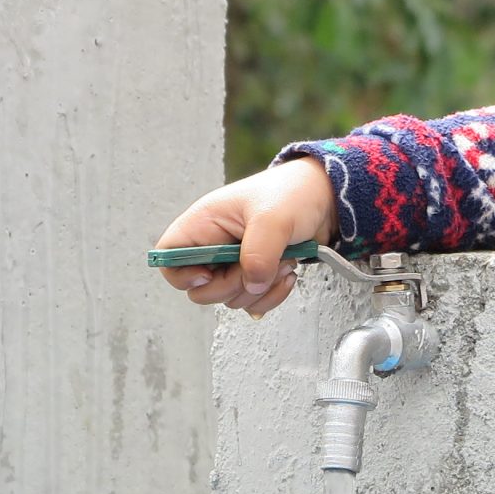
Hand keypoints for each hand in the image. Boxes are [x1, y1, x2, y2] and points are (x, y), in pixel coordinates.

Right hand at [154, 160, 337, 317]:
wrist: (326, 198)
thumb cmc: (293, 193)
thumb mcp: (274, 217)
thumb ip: (258, 253)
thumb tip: (252, 284)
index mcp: (204, 223)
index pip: (168, 256)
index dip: (181, 273)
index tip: (211, 272)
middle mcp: (214, 244)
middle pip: (200, 289)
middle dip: (232, 285)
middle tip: (259, 265)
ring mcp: (233, 262)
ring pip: (229, 299)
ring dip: (259, 289)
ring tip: (281, 262)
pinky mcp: (254, 274)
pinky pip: (252, 301)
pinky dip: (271, 295)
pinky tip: (287, 274)